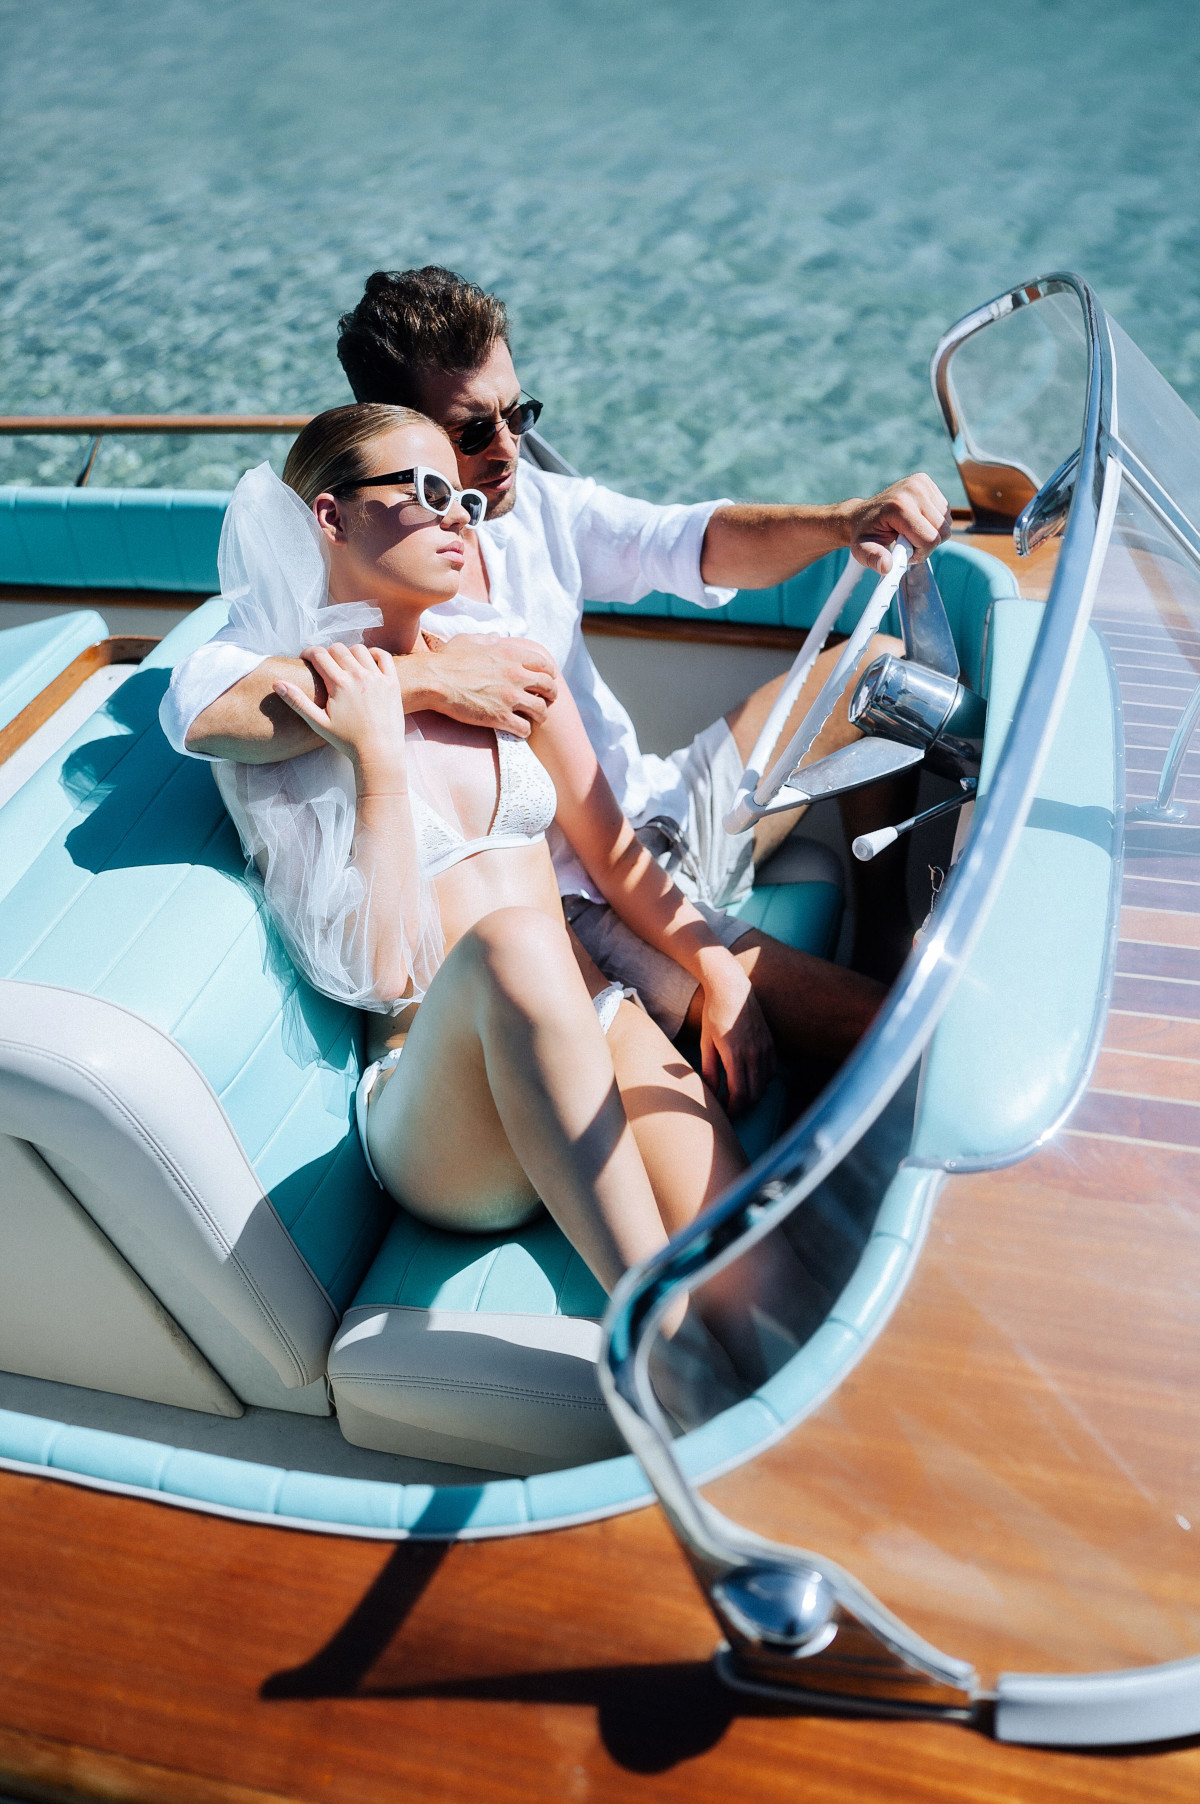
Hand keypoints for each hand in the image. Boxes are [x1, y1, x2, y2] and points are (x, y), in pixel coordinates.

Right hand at [274, 642, 406, 785]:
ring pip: (359, 649)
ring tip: (344, 666)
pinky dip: (373, 654)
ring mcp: (377, 677)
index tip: (305, 659)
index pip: (319, 654)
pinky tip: (366, 663)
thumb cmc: (347, 740)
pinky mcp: (392, 682)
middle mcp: (358, 675)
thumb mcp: (318, 723)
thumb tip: (277, 684)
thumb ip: (297, 701)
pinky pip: (383, 656)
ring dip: (348, 653)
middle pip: (338, 648)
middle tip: (324, 667)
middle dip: (327, 654)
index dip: (308, 653)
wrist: (379, 752)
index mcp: (338, 683)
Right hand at [402, 633, 557, 736]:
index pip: (544, 664)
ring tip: (534, 718)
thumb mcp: (468, 640)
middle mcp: (515, 675)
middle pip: (548, 687)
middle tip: (546, 701)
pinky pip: (524, 728)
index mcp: (511, 655)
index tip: (547, 680)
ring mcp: (509, 697)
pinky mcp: (500, 717)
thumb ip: (486, 639)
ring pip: (541, 710)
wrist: (434, 681)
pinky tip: (518, 730)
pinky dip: (524, 731)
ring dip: (540, 715)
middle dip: (551, 695)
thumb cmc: (447, 660)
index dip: (549, 674)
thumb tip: (496, 637)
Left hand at [698, 957, 775, 1116]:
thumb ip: (709, 1069)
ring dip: (753, 1095)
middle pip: (754, 1094)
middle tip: (729, 1109)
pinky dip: (762, 1081)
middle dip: (742, 1106)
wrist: (731, 988)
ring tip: (737, 1095)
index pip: (740, 1094)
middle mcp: (754, 1053)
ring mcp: (765, 1048)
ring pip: (764, 1084)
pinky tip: (749, 1078)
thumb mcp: (706, 1042)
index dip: (733, 1110)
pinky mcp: (771, 1043)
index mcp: (735, 1055)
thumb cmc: (714, 1014)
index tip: (725, 1115)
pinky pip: (771, 1070)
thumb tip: (711, 1092)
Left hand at [845, 474, 951, 574]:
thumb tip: (886, 566)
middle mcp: (914, 490)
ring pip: (947, 522)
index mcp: (900, 506)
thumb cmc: (864, 535)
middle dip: (927, 543)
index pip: (930, 539)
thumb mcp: (862, 550)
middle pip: (943, 531)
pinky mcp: (925, 481)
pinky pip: (945, 511)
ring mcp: (921, 483)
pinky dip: (933, 521)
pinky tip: (916, 520)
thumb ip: (874, 559)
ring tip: (910, 531)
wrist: (860, 515)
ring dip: (932, 532)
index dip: (921, 553)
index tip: (905, 552)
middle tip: (907, 542)